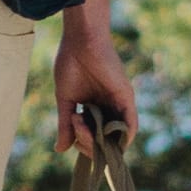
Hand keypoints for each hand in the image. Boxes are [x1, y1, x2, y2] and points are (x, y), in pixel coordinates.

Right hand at [51, 11, 138, 156]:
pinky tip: (106, 138)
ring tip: (83, 127)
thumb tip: (60, 150)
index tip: (71, 135)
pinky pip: (131, 125)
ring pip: (116, 137)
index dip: (83, 144)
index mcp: (94, 109)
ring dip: (100, 141)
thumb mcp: (65, 101)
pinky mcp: (127, 98)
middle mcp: (109, 109)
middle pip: (105, 141)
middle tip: (75, 126)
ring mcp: (118, 105)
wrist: (80, 41)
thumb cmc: (70, 64)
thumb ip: (65, 125)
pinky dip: (123, 136)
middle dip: (89, 144)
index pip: (93, 138)